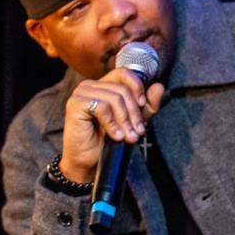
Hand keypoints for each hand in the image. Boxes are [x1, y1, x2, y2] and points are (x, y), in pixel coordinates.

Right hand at [60, 69, 167, 183]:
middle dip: (134, 113)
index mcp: (104, 85)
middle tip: (137, 132)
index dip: (137, 87)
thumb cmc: (108, 140)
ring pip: (114, 98)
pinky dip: (112, 123)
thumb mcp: (134, 121)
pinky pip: (102, 107)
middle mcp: (91, 85)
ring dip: (125, 121)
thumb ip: (147, 105)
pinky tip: (114, 135)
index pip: (124, 73)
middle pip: (122, 89)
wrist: (89, 161)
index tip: (143, 105)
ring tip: (127, 136)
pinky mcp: (75, 104)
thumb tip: (159, 87)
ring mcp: (81, 93)